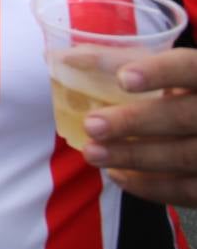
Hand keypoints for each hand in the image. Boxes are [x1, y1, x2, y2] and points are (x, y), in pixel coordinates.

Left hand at [80, 48, 196, 204]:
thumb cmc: (175, 93)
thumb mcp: (160, 72)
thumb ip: (119, 63)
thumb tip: (63, 59)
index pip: (189, 67)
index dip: (158, 73)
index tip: (122, 79)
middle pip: (182, 117)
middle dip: (133, 122)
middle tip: (91, 125)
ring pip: (184, 156)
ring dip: (133, 156)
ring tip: (92, 152)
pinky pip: (188, 189)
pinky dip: (150, 185)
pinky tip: (117, 174)